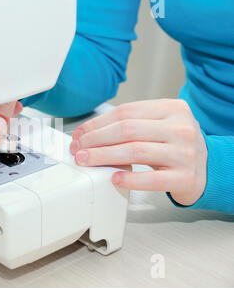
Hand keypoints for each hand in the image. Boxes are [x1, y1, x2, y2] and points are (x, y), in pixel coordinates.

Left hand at [70, 99, 207, 205]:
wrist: (208, 168)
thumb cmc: (176, 145)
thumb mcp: (161, 125)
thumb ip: (132, 124)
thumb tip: (89, 134)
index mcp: (172, 109)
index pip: (126, 112)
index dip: (97, 123)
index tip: (80, 133)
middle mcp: (180, 128)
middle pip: (127, 130)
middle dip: (96, 139)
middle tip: (78, 149)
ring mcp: (184, 153)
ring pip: (135, 151)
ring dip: (104, 156)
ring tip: (86, 160)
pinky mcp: (185, 177)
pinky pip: (152, 179)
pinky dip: (130, 179)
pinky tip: (114, 178)